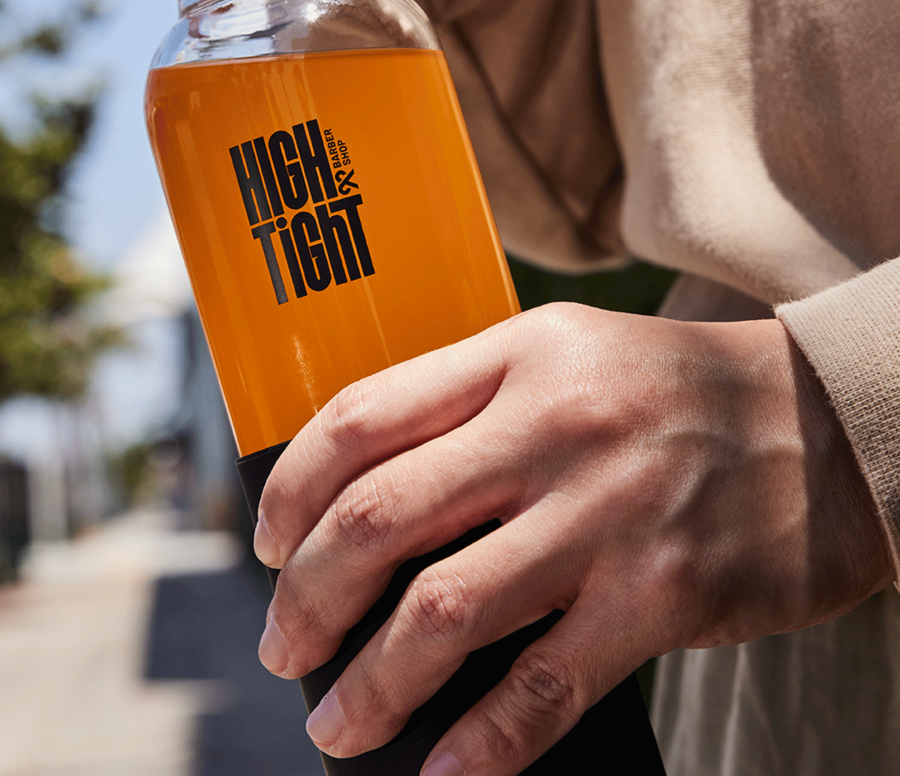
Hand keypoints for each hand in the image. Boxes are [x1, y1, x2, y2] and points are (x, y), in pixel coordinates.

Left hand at [253, 303, 892, 775]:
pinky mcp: (662, 594)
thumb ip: (467, 406)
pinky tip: (438, 771)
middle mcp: (553, 424)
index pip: (361, 417)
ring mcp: (607, 511)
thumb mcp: (562, 359)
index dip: (289, 489)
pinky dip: (479, 743)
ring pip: (444, 610)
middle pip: (380, 516)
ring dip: (370, 682)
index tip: (265, 542)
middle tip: (282, 642)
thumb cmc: (668, 393)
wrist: (824, 425)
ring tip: (335, 720)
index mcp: (516, 356)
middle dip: (307, 595)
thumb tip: (358, 493)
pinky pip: (543, 686)